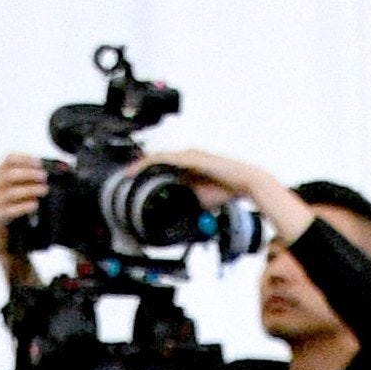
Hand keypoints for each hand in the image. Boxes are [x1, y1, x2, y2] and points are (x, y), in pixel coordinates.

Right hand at [0, 151, 48, 257]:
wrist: (12, 244)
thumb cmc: (22, 216)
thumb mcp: (27, 195)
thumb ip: (36, 181)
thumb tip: (62, 169)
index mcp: (0, 177)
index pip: (8, 159)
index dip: (25, 158)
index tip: (40, 163)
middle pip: (9, 174)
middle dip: (29, 173)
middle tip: (44, 177)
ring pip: (10, 192)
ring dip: (29, 188)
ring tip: (44, 190)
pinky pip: (9, 211)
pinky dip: (23, 206)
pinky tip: (35, 204)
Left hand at [143, 146, 313, 245]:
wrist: (245, 183)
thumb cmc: (226, 191)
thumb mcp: (200, 200)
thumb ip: (186, 202)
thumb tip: (173, 214)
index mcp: (188, 165)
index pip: (162, 167)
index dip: (146, 173)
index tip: (133, 183)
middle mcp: (186, 156)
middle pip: (157, 160)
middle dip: (140, 168)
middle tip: (126, 178)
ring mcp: (188, 155)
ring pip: (159, 157)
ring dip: (142, 165)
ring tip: (129, 173)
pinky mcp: (191, 156)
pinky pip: (167, 158)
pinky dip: (153, 163)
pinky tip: (142, 169)